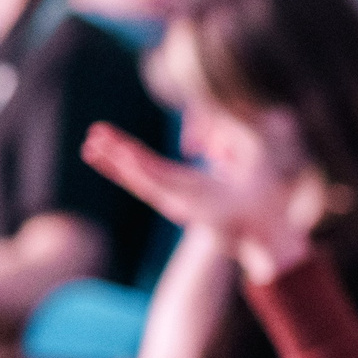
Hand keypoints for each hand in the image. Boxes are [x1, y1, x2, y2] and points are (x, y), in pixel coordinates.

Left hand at [83, 123, 313, 280]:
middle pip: (146, 178)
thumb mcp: (265, 172)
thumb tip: (254, 120)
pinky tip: (106, 159)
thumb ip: (252, 144)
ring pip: (139, 182)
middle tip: (96, 137)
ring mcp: (177, 205)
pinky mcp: (174, 203)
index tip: (121, 151)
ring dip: (114, 163)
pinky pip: (144, 185)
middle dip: (121, 157)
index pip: (169, 179)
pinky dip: (124, 171)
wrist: (263, 238)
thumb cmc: (268, 203)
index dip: (144, 164)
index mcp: (206, 198)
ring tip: (89, 147)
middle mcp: (184, 204)